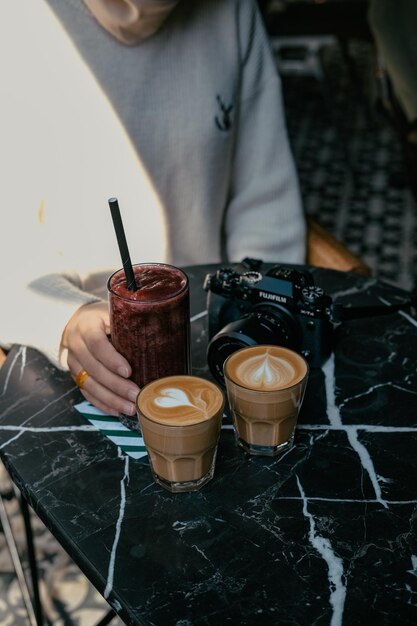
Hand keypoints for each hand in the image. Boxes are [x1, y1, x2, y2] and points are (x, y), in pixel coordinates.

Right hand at [62, 302, 139, 416]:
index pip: (97, 344)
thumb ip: (129, 323)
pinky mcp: (74, 375)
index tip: (128, 371)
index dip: (111, 360)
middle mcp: (76, 345)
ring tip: (130, 408)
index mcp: (86, 326)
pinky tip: (117, 410)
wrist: (77, 322)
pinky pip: (86, 393)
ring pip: (89, 385)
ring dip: (110, 399)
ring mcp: (73, 362)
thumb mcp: (113, 314)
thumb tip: (161, 333)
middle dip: (116, 385)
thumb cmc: (103, 318)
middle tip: (136, 395)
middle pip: (94, 369)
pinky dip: (102, 404)